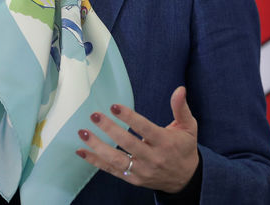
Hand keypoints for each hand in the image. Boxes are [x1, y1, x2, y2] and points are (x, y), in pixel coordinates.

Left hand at [76, 86, 198, 193]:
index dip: (129, 118)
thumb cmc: (184, 148)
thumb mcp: (188, 127)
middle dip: (109, 129)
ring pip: (117, 160)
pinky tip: (82, 151)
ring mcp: (142, 171)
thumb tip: (180, 89)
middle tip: (95, 115)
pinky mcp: (133, 179)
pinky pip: (112, 170)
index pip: (145, 129)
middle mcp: (153, 158)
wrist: (186, 178)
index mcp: (165, 143)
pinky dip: (95, 161)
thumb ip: (181, 108)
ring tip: (83, 132)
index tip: (114, 106)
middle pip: (128, 144)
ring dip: (97, 146)